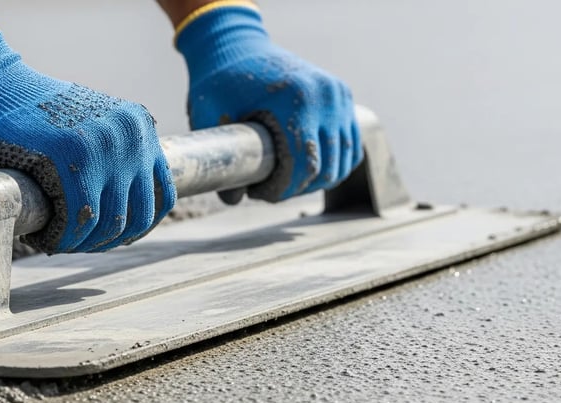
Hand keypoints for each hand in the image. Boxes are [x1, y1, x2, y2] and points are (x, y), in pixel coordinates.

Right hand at [0, 28, 175, 253]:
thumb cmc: (33, 116)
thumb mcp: (92, 127)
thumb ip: (116, 158)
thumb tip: (129, 213)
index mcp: (139, 127)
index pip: (162, 195)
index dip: (141, 227)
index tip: (117, 238)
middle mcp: (131, 137)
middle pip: (139, 216)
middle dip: (109, 240)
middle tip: (82, 244)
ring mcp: (105, 148)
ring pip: (110, 223)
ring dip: (85, 244)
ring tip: (61, 240)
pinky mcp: (73, 162)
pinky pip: (80, 221)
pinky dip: (64, 239)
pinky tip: (47, 239)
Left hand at [176, 4, 361, 203]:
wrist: (237, 44)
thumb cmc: (221, 81)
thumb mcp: (210, 117)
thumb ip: (221, 161)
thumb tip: (234, 200)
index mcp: (298, 100)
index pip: (305, 165)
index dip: (284, 190)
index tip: (259, 194)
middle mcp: (326, 97)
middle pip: (326, 168)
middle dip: (297, 189)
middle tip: (268, 191)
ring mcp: (339, 95)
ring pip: (342, 161)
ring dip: (316, 180)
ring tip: (285, 181)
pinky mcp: (342, 96)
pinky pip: (350, 145)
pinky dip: (335, 164)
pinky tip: (307, 171)